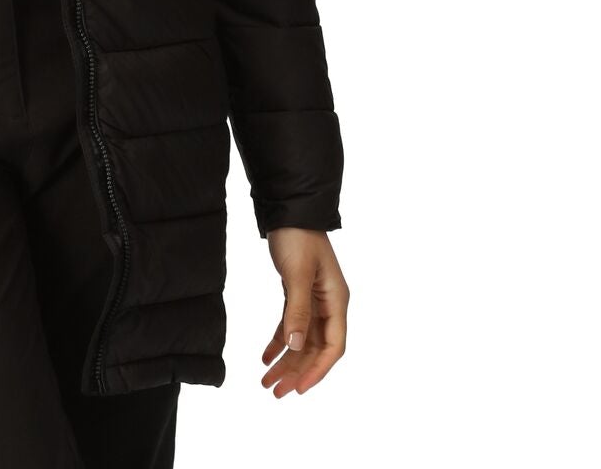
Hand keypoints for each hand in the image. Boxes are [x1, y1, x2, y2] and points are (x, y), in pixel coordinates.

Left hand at [259, 227, 348, 396]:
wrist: (288, 209)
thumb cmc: (298, 237)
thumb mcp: (296, 274)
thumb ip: (297, 311)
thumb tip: (295, 348)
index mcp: (336, 301)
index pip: (333, 346)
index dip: (317, 370)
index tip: (298, 389)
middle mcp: (329, 304)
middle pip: (316, 348)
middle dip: (297, 371)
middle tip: (275, 391)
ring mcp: (314, 300)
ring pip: (302, 340)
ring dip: (286, 361)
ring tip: (266, 381)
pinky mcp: (298, 293)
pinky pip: (291, 325)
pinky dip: (279, 341)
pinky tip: (265, 356)